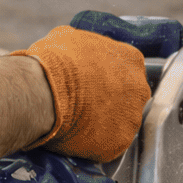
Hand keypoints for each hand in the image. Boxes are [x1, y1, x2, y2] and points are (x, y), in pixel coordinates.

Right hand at [12, 25, 150, 161]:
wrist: (43, 92)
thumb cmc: (53, 62)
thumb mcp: (66, 38)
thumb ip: (82, 47)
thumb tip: (74, 52)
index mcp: (131, 59)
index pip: (125, 70)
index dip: (105, 78)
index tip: (90, 83)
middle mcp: (140, 89)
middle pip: (128, 98)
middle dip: (109, 101)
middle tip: (84, 103)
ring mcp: (132, 118)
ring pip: (119, 123)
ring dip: (103, 123)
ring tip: (77, 120)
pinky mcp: (119, 143)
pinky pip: (107, 145)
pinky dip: (93, 143)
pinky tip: (76, 134)